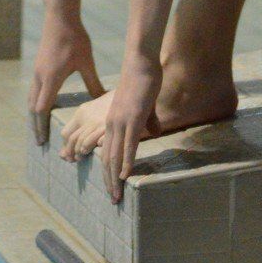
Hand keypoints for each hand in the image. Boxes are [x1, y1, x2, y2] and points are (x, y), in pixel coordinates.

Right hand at [28, 15, 103, 145]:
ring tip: (38, 128)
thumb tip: (104, 99)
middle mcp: (40, 77)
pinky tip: (43, 106)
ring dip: (34, 115)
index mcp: (51, 79)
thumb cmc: (75, 39)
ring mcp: (37, 71)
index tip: (43, 142)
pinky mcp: (38, 66)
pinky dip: (35, 102)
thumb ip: (93, 82)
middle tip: (39, 142)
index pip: (42, 109)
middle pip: (33, 108)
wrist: (60, 17)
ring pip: (31, 98)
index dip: (42, 126)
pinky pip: (34, 90)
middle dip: (36, 125)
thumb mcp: (86, 62)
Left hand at [96, 56, 160, 203]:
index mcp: (111, 123)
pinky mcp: (132, 118)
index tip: (112, 188)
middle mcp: (111, 125)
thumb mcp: (143, 106)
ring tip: (117, 195)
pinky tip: (125, 175)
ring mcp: (120, 122)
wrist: (140, 63)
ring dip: (115, 178)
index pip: (106, 153)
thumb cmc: (142, 82)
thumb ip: (147, 121)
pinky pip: (128, 144)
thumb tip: (155, 131)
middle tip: (113, 200)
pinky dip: (125, 161)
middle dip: (109, 182)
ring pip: (113, 156)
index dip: (108, 173)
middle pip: (106, 159)